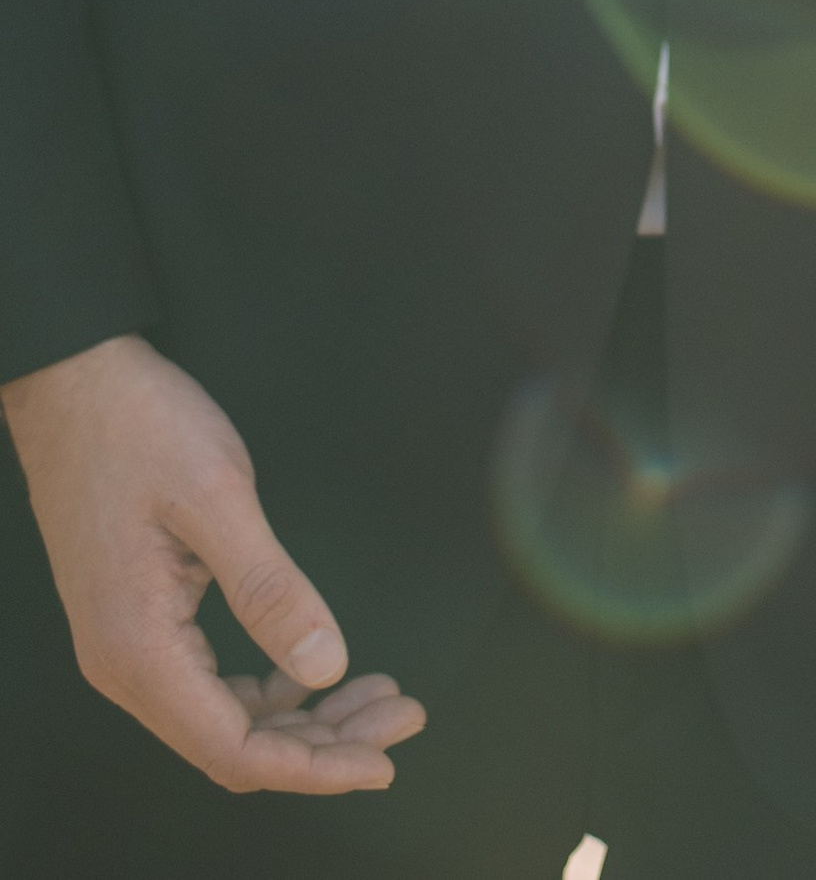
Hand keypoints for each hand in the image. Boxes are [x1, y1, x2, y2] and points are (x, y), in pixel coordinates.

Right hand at [2, 333, 422, 794]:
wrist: (73, 385)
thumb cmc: (139, 429)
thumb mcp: (217, 497)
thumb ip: (269, 588)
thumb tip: (325, 666)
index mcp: (139, 650)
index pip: (234, 750)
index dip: (314, 767)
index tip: (385, 762)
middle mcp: (126, 666)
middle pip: (234, 744)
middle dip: (324, 744)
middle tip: (404, 718)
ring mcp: (128, 646)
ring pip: (226, 717)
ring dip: (304, 718)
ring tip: (379, 695)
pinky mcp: (140, 619)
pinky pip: (210, 683)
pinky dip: (273, 686)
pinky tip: (317, 670)